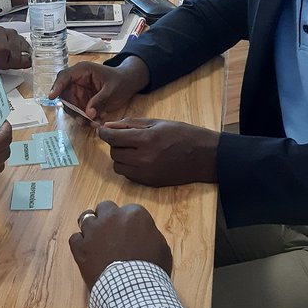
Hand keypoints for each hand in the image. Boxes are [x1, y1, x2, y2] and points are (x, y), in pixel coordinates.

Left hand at [0, 26, 30, 68]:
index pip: (3, 50)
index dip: (0, 61)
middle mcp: (10, 33)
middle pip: (14, 56)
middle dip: (7, 64)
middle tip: (1, 66)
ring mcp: (19, 38)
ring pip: (24, 57)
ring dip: (15, 64)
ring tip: (7, 64)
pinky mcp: (26, 44)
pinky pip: (29, 58)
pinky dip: (23, 63)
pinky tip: (14, 63)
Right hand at [49, 60, 148, 122]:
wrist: (128, 84)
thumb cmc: (120, 80)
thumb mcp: (112, 89)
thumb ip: (99, 100)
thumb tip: (88, 113)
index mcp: (82, 70)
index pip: (64, 77)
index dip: (56, 86)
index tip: (51, 97)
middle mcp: (77, 80)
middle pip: (65, 95)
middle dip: (73, 110)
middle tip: (85, 121)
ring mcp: (78, 92)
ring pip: (71, 106)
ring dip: (80, 117)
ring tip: (96, 122)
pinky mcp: (82, 101)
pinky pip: (78, 112)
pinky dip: (86, 119)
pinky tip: (98, 119)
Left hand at [69, 201, 172, 289]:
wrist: (132, 288)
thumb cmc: (151, 269)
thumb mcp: (161, 247)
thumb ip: (149, 233)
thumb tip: (143, 234)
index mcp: (134, 214)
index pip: (129, 210)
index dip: (128, 222)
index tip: (129, 232)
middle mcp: (111, 216)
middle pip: (105, 208)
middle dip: (107, 218)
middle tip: (111, 232)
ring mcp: (93, 230)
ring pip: (86, 218)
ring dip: (91, 227)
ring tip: (95, 239)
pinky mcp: (80, 246)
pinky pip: (75, 238)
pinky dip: (80, 244)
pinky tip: (86, 251)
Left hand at [97, 118, 218, 186]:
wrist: (205, 157)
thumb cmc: (183, 134)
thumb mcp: (158, 123)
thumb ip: (131, 124)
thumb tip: (109, 125)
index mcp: (146, 140)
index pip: (112, 138)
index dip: (104, 132)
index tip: (102, 129)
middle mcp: (143, 160)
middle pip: (113, 153)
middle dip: (115, 143)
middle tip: (126, 137)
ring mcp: (146, 174)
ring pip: (118, 167)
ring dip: (120, 157)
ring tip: (134, 149)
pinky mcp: (150, 183)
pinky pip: (128, 176)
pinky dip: (129, 167)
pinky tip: (141, 159)